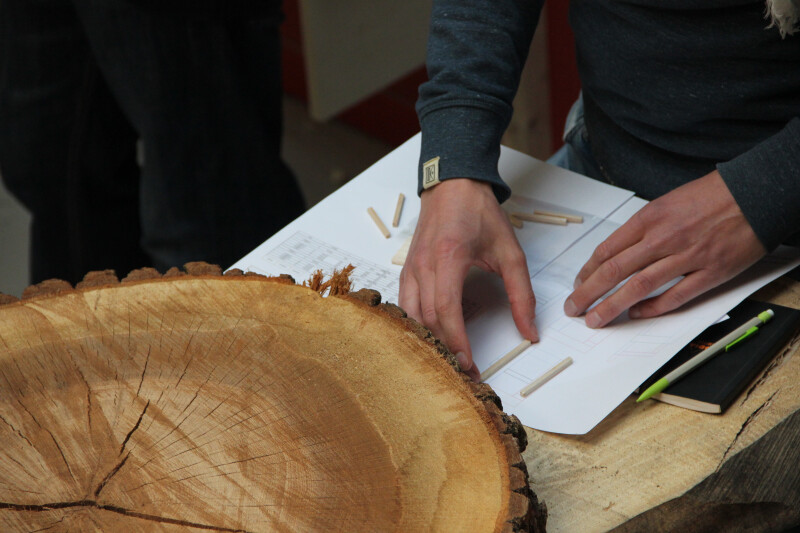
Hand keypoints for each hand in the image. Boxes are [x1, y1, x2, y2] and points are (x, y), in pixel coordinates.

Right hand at [399, 179, 537, 380]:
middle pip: (427, 319)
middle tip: (463, 373)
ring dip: (427, 340)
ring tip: (447, 359)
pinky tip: (429, 338)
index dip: (456, 341)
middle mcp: (423, 264)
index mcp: (449, 257)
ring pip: (410, 315)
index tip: (469, 364)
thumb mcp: (510, 252)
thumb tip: (530, 332)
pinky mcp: (406, 270)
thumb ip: (521, 294)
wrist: (453, 185)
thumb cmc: (480, 214)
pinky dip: (415, 326)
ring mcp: (410, 267)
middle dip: (444, 349)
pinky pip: (404, 305)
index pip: (446, 309)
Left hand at [564, 170, 766, 326]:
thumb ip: (641, 229)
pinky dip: (653, 308)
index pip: (607, 250)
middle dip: (588, 293)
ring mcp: (687, 256)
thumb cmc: (709, 197)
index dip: (587, 272)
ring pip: (639, 287)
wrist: (754, 193)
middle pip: (615, 271)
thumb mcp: (665, 203)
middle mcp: (663, 238)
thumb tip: (616, 254)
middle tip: (573, 309)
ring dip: (612, 306)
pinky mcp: (711, 272)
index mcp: (649, 218)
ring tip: (595, 320)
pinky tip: (636, 315)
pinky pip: (676, 296)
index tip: (578, 285)